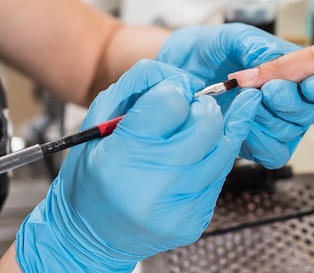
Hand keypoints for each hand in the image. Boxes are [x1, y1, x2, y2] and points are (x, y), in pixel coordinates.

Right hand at [15, 59, 258, 271]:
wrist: (90, 237)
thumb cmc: (92, 173)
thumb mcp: (98, 120)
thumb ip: (138, 84)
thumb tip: (180, 76)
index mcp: (122, 156)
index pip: (171, 102)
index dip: (175, 89)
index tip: (171, 93)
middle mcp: (153, 186)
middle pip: (207, 123)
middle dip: (202, 107)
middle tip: (188, 110)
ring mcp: (178, 208)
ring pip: (223, 147)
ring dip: (213, 131)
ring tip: (192, 130)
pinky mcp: (195, 222)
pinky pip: (221, 174)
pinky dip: (211, 159)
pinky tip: (193, 157)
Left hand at [157, 23, 313, 168]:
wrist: (181, 68)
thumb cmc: (212, 49)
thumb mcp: (232, 37)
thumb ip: (254, 46)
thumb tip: (272, 59)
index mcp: (295, 70)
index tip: (308, 83)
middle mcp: (290, 100)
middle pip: (310, 112)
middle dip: (289, 101)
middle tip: (268, 90)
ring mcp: (274, 123)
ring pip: (290, 133)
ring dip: (268, 118)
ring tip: (246, 101)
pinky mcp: (256, 142)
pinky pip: (272, 152)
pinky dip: (257, 139)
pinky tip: (240, 122)